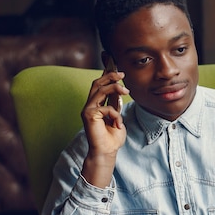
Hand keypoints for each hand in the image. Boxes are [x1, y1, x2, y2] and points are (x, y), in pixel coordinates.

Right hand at [80, 69, 129, 186]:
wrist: (107, 152)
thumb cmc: (112, 138)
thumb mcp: (118, 118)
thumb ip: (116, 106)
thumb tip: (120, 92)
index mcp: (97, 105)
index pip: (99, 85)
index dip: (105, 73)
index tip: (113, 62)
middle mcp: (90, 105)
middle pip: (97, 83)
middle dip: (110, 75)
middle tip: (122, 74)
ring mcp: (87, 110)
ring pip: (100, 89)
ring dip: (114, 87)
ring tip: (126, 91)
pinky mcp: (88, 115)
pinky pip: (105, 107)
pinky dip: (115, 114)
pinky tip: (118, 123)